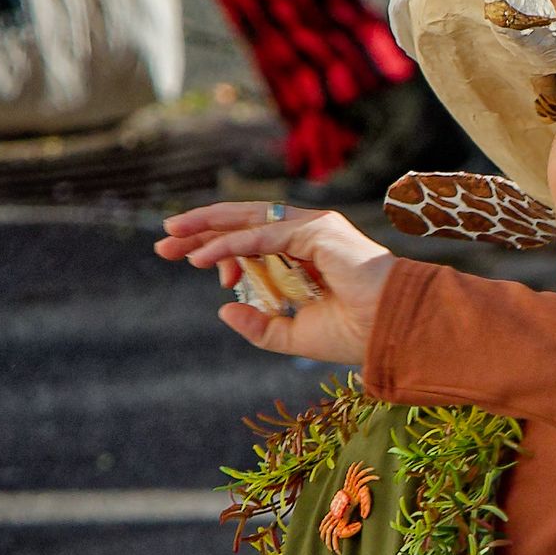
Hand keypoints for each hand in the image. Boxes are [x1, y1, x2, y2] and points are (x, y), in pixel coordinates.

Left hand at [156, 201, 393, 365]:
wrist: (391, 332)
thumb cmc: (356, 334)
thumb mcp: (293, 335)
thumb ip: (260, 325)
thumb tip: (223, 308)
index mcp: (308, 255)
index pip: (254, 240)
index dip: (220, 248)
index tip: (193, 264)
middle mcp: (310, 234)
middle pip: (245, 223)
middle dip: (202, 229)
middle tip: (164, 240)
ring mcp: (314, 228)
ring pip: (250, 219)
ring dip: (208, 226)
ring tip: (172, 235)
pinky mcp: (316, 231)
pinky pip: (263, 236)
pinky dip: (231, 245)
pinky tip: (203, 257)